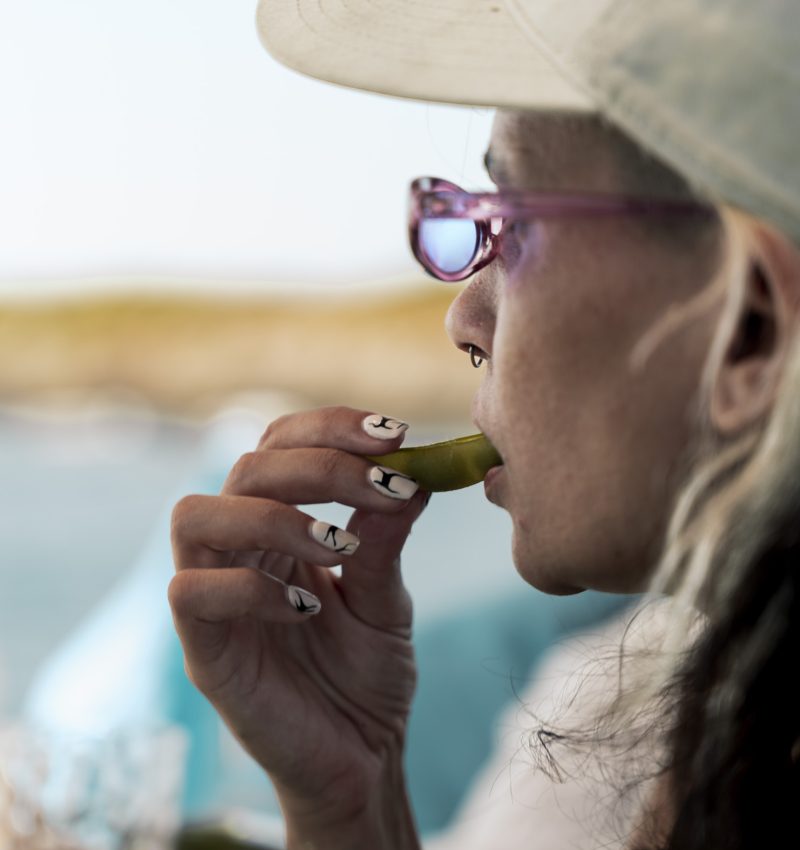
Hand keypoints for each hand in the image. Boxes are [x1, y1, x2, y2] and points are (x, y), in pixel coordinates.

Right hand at [168, 407, 428, 841]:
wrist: (360, 757)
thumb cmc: (368, 674)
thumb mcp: (387, 599)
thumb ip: (386, 541)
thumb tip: (411, 477)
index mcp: (278, 528)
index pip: (279, 447)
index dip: (329, 427)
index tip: (395, 435)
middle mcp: (238, 551)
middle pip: (244, 469)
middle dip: (318, 465)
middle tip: (384, 485)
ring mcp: (213, 599)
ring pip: (196, 515)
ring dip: (276, 517)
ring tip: (341, 546)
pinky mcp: (203, 652)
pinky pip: (191, 593)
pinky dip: (251, 588)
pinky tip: (309, 608)